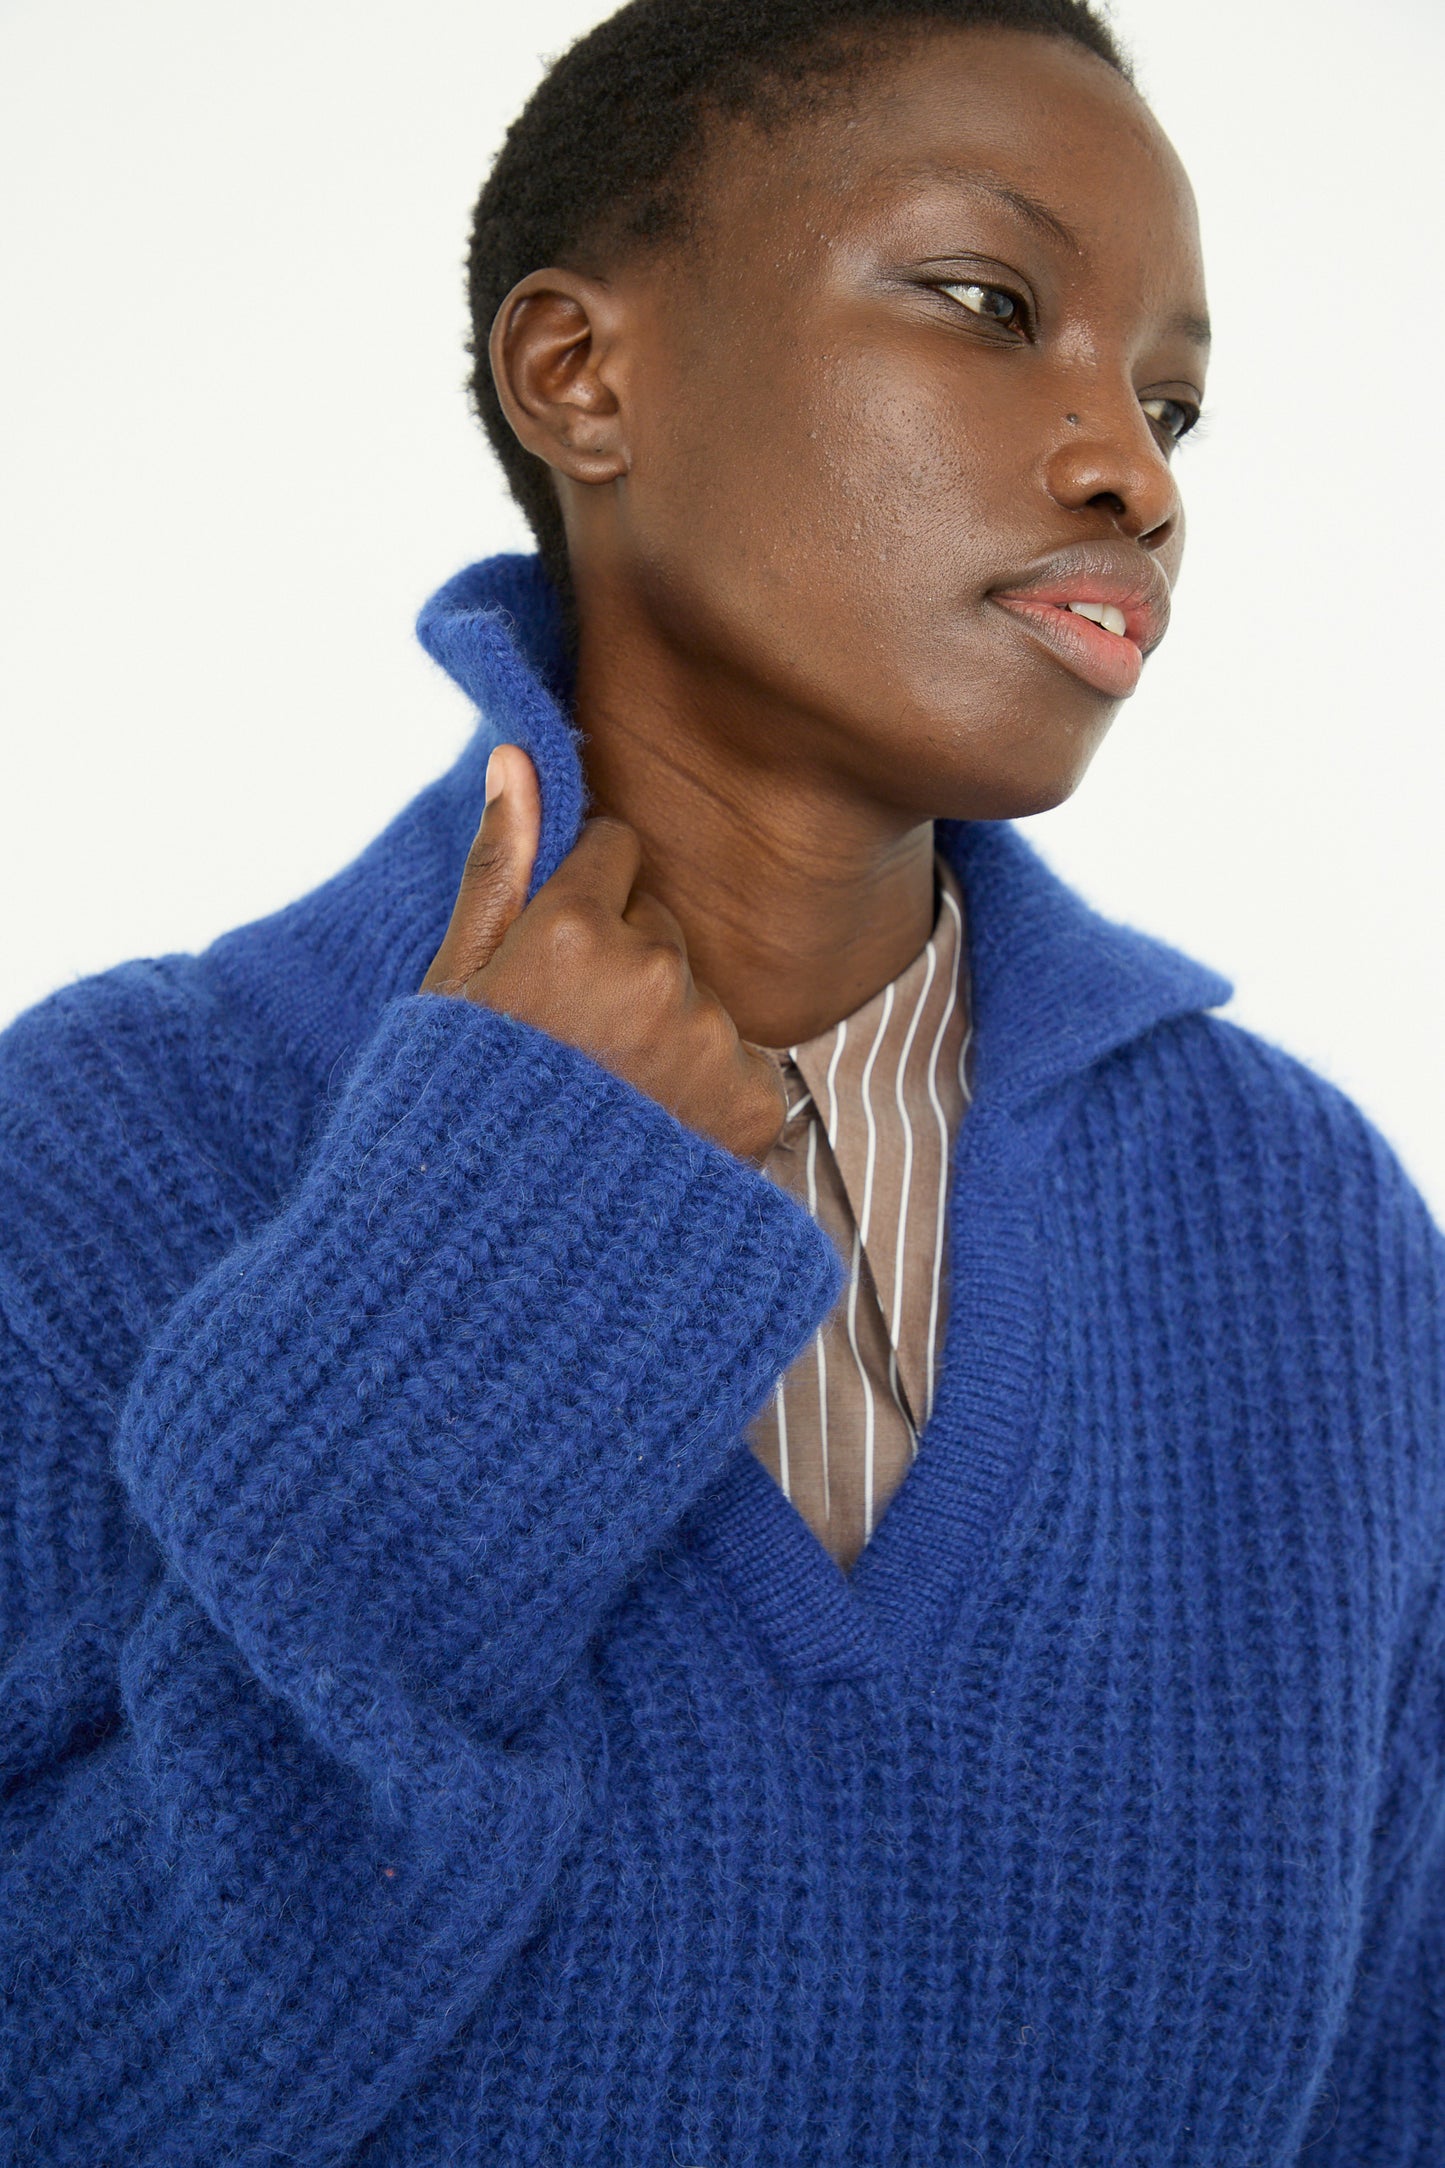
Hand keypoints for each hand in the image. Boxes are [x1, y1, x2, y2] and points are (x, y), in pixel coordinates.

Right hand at [420, 744, 788, 1165]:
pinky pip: (741, 1059)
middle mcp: (654, 972)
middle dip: (626, 967)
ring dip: (668, 1030)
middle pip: (661, 923)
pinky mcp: (754, 1101)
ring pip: (699, 993)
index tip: (555, 962)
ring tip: (610, 1098)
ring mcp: (709, 1037)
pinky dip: (710, 1091)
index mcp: (573, 928)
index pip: (617, 848)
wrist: (501, 1251)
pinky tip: (656, 1131)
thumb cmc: (459, 1110)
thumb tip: (520, 751)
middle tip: (574, 1047)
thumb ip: (499, 863)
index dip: (583, 902)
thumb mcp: (456, 983)